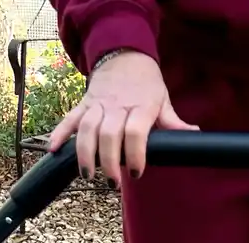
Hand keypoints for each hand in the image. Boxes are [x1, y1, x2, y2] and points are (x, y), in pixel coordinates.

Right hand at [49, 51, 197, 187]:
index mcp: (141, 106)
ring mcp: (98, 104)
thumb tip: (194, 134)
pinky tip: (54, 150)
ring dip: (85, 154)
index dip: (135, 154)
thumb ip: (174, 122)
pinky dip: (60, 133)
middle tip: (112, 182)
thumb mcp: (163, 99)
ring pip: (87, 129)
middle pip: (108, 135)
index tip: (136, 172)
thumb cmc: (146, 82)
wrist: (124, 54)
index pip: (136, 133)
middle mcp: (117, 105)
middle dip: (108, 161)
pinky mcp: (84, 103)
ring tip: (88, 174)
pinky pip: (69, 119)